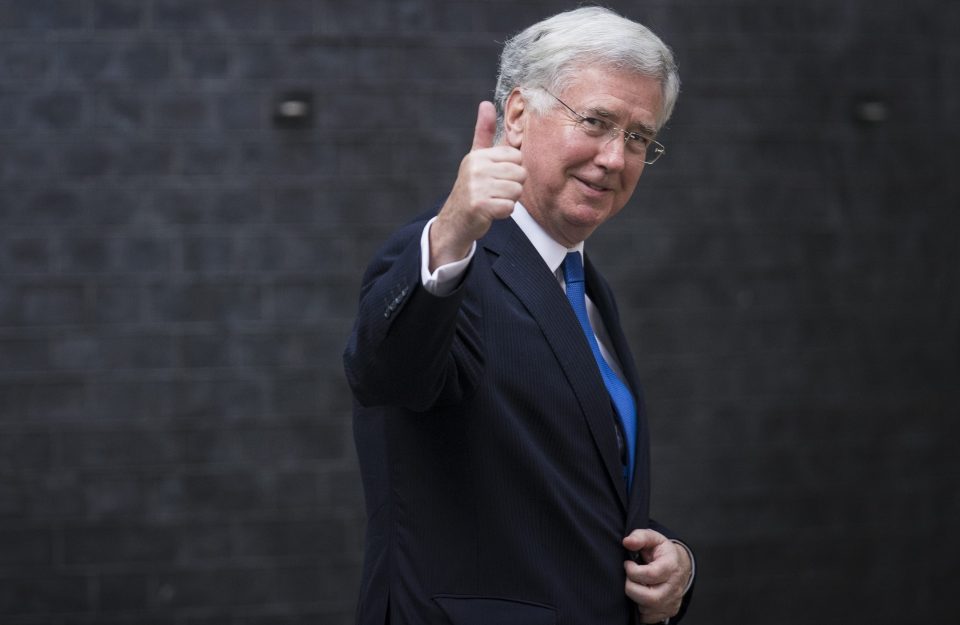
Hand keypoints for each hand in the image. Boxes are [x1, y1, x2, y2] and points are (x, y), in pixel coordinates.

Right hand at [428, 101, 525, 270]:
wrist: (455, 221)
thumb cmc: (471, 188)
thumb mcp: (475, 158)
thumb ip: (483, 132)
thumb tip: (486, 103)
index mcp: (478, 156)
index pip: (516, 157)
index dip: (512, 170)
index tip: (496, 177)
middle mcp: (476, 169)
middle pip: (520, 173)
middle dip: (513, 186)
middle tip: (495, 191)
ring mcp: (476, 187)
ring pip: (516, 191)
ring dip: (509, 200)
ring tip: (493, 200)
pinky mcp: (480, 206)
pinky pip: (509, 207)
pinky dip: (503, 213)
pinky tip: (491, 211)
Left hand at [623, 529, 690, 623]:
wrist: (678, 564)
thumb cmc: (662, 551)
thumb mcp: (653, 538)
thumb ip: (640, 536)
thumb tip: (627, 542)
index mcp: (671, 566)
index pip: (651, 575)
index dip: (633, 571)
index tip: (628, 564)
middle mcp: (674, 587)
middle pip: (650, 598)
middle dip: (631, 588)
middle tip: (628, 578)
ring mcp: (672, 601)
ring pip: (648, 609)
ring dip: (635, 598)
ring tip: (635, 585)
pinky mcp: (669, 611)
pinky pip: (649, 618)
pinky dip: (640, 609)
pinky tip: (639, 596)